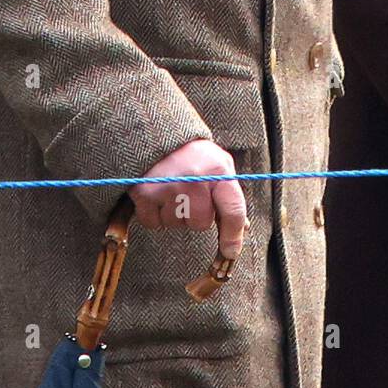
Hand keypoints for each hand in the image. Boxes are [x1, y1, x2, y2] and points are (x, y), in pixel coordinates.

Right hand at [131, 139, 246, 259]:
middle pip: (201, 224)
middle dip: (196, 216)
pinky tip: (157, 196)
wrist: (158, 136)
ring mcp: (168, 186)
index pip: (233, 211)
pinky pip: (154, 223)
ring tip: (172, 190)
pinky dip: (155, 215)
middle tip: (190, 195)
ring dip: (175, 215)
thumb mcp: (220, 166)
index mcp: (219, 170)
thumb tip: (242, 230)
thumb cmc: (195, 156)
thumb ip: (230, 195)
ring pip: (176, 225)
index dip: (233, 236)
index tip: (231, 252)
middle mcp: (195, 178)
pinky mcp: (145, 193)